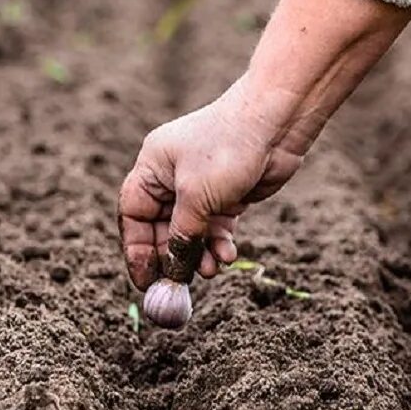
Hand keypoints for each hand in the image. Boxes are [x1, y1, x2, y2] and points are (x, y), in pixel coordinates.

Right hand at [118, 0, 410, 289]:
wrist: (277, 123)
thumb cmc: (228, 149)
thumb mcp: (197, 197)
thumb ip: (182, 236)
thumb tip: (173, 271)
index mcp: (153, 167)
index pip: (133, 214)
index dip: (136, 249)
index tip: (144, 280)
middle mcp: (173, 177)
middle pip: (162, 228)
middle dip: (172, 257)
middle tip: (179, 286)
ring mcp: (202, 186)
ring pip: (192, 232)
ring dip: (198, 254)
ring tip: (210, 271)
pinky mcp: (229, 195)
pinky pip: (216, 227)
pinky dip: (219, 243)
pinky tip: (227, 256)